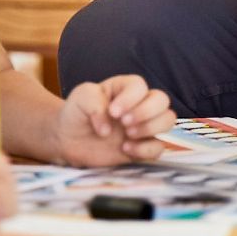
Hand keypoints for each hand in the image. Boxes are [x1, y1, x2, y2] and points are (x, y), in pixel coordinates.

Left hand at [57, 75, 176, 165]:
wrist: (68, 140)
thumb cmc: (77, 113)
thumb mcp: (80, 97)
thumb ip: (94, 103)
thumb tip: (108, 128)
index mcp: (126, 88)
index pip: (140, 86)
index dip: (130, 99)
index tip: (112, 112)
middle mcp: (139, 105)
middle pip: (162, 100)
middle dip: (145, 112)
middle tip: (124, 123)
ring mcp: (143, 126)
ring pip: (168, 120)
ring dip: (150, 128)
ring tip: (127, 135)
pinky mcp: (142, 147)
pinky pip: (159, 147)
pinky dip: (146, 149)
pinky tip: (125, 149)